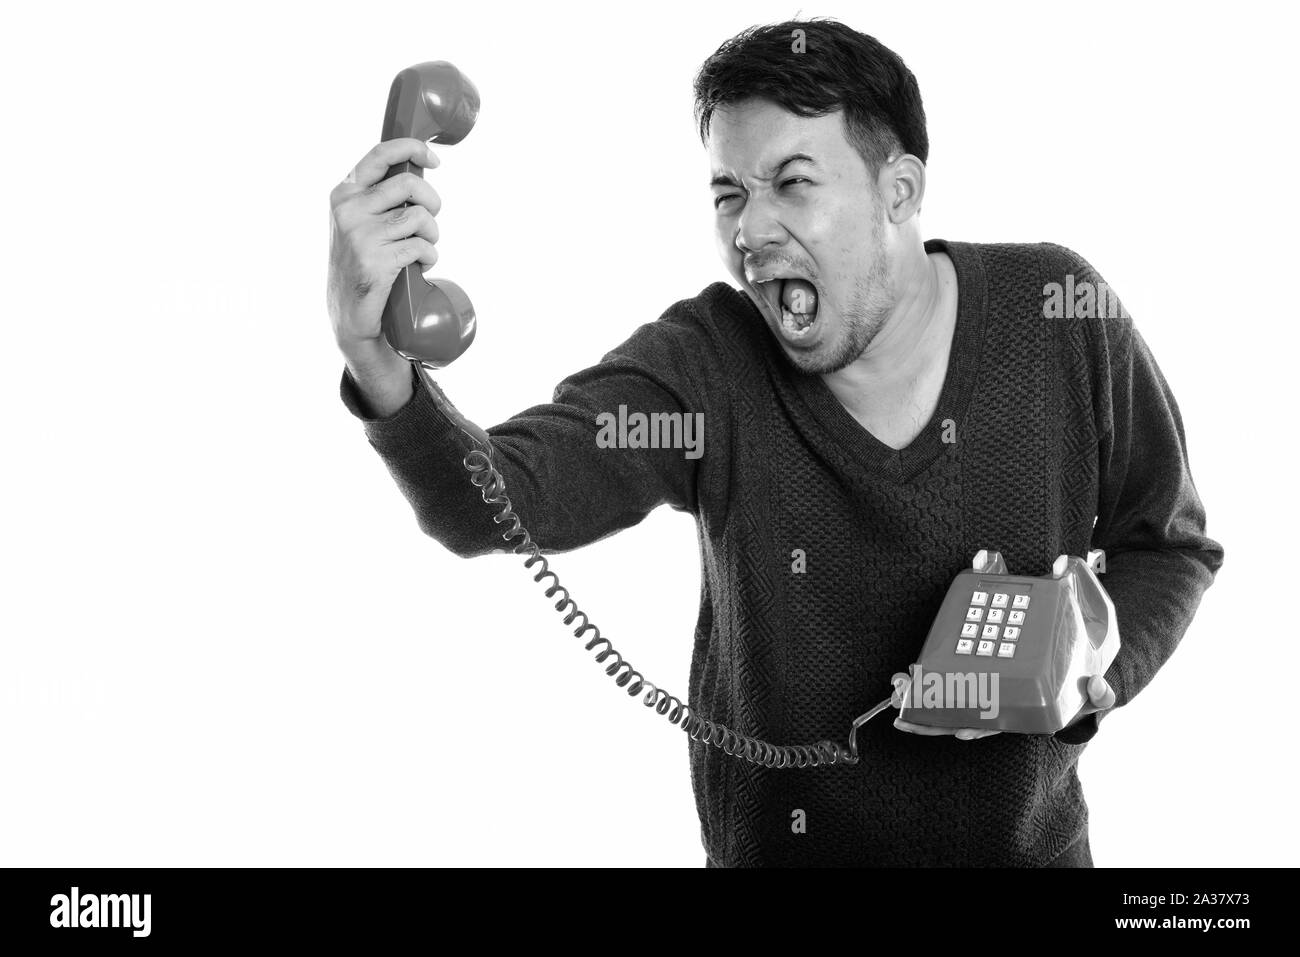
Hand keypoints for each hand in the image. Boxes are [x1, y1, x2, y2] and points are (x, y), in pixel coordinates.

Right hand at [328, 138, 442, 350]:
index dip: (412, 149)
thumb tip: (416, 168)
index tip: (434, 160)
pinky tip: (419, 267)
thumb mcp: (359, 222)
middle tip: (430, 220)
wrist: (350, 314)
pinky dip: (429, 257)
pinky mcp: (376, 261)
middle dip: (432, 202)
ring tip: (423, 249)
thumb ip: (378, 197)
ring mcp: (360, 235)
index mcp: (343, 194)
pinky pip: (422, 247)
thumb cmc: (363, 263)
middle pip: (409, 185)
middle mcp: (348, 210)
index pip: (380, 155)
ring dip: (432, 236)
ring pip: (420, 218)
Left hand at [892, 674, 1115, 740]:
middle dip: (932, 724)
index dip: (979, 728)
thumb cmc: (1080, 692)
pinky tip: (908, 683)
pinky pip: (948, 691)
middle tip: (904, 719)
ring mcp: (986, 701)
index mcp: (1023, 715)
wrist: (1075, 681)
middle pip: (962, 722)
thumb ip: (1100, 693)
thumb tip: (1099, 686)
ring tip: (895, 702)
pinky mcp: (977, 686)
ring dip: (921, 708)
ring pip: (948, 710)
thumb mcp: (1095, 694)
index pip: (998, 726)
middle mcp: (1000, 712)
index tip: (963, 731)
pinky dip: (928, 689)